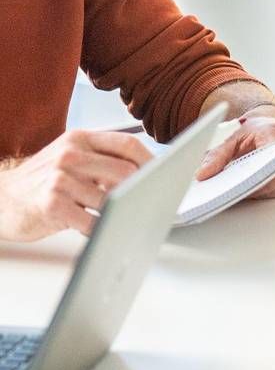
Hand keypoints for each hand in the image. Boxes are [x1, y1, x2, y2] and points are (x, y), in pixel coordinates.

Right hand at [0, 130, 150, 240]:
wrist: (1, 200)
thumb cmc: (44, 183)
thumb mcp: (71, 160)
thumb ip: (103, 163)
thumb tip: (150, 178)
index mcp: (79, 139)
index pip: (128, 145)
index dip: (152, 162)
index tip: (164, 177)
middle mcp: (70, 154)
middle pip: (125, 172)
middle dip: (141, 192)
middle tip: (147, 206)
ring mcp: (59, 178)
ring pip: (111, 199)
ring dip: (119, 214)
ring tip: (117, 219)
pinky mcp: (51, 203)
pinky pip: (91, 221)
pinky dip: (101, 229)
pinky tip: (98, 230)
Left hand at [196, 110, 274, 198]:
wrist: (271, 129)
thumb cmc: (255, 132)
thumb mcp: (232, 137)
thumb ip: (217, 155)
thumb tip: (202, 174)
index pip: (270, 157)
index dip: (255, 173)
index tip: (239, 183)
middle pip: (271, 179)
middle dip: (247, 185)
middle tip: (226, 190)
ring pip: (271, 190)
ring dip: (251, 191)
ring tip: (234, 187)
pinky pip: (274, 195)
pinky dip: (258, 193)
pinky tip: (247, 188)